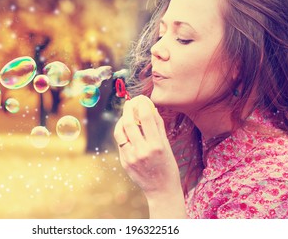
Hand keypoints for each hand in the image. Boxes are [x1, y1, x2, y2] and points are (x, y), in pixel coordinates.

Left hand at [114, 95, 185, 217]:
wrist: (161, 190)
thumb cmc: (167, 165)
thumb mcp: (166, 145)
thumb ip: (158, 126)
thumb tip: (151, 108)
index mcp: (156, 145)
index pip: (146, 118)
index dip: (142, 104)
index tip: (141, 98)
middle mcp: (142, 151)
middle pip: (129, 122)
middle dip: (128, 108)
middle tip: (129, 102)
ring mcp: (131, 157)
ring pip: (120, 131)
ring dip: (122, 120)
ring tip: (126, 115)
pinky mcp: (124, 162)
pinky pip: (120, 142)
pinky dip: (123, 133)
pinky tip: (127, 130)